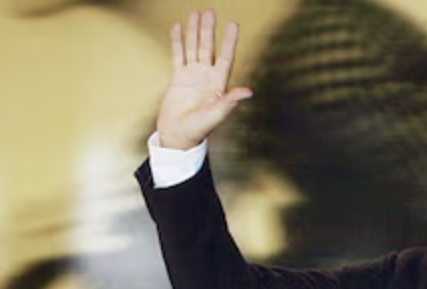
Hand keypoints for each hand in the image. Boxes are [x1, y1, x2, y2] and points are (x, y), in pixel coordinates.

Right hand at [157, 9, 251, 150]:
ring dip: (194, 31)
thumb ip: (230, 101)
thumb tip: (249, 91)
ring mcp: (192, 76)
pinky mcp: (177, 79)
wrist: (178, 138)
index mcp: (218, 84)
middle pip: (208, 47)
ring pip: (193, 48)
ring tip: (195, 14)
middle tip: (210, 11)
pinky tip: (177, 28)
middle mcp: (206, 77)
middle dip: (209, 29)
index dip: (230, 41)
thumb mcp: (216, 115)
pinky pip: (178, 56)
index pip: (226, 57)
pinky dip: (177, 42)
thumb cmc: (198, 130)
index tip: (233, 24)